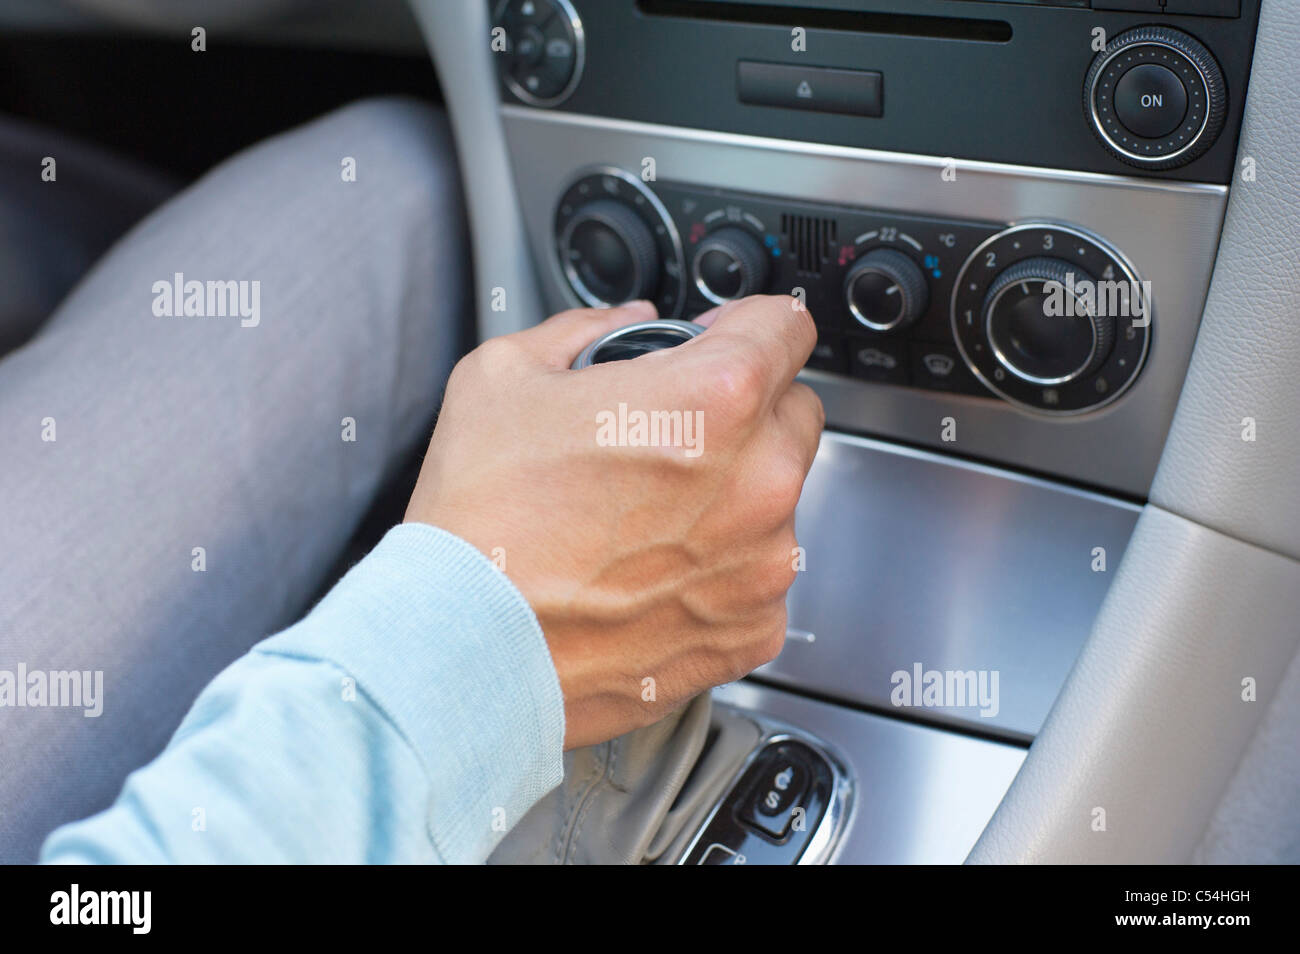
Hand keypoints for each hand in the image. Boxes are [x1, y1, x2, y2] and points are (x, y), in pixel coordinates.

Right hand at [405, 296, 823, 748]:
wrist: (463, 650)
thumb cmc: (478, 523)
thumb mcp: (503, 377)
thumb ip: (585, 329)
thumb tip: (627, 323)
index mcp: (713, 400)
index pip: (785, 327)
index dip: (751, 324)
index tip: (732, 339)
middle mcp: (758, 482)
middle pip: (794, 413)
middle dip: (747, 411)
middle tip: (674, 433)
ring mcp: (762, 565)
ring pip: (781, 501)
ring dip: (736, 495)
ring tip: (649, 515)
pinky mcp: (752, 631)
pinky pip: (760, 577)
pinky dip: (723, 570)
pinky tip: (654, 572)